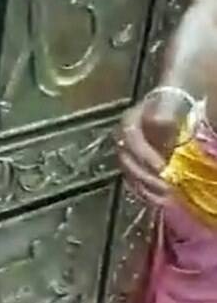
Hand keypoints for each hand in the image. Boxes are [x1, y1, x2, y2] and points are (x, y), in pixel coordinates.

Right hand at [119, 91, 186, 207]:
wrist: (177, 103)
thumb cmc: (175, 103)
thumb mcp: (170, 103)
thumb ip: (164, 113)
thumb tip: (160, 123)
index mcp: (130, 120)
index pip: (129, 137)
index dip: (143, 155)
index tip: (162, 168)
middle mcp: (124, 138)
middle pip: (126, 160)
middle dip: (145, 176)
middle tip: (166, 186)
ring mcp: (131, 153)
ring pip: (129, 173)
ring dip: (146, 187)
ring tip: (166, 197)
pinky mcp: (139, 166)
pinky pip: (136, 182)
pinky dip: (148, 193)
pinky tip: (162, 199)